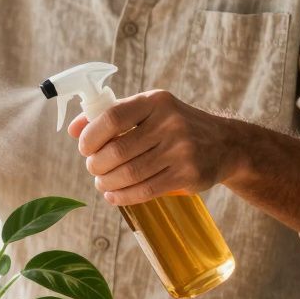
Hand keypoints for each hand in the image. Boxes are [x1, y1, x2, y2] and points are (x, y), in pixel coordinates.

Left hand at [68, 90, 244, 205]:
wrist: (226, 144)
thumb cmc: (176, 126)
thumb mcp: (150, 111)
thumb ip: (112, 116)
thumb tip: (73, 130)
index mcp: (156, 102)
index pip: (112, 117)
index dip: (91, 137)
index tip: (85, 148)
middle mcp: (170, 123)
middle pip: (117, 151)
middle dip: (96, 165)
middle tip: (94, 169)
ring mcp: (181, 150)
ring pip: (129, 173)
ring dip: (107, 183)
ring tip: (102, 183)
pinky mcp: (188, 175)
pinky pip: (145, 190)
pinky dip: (123, 196)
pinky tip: (114, 195)